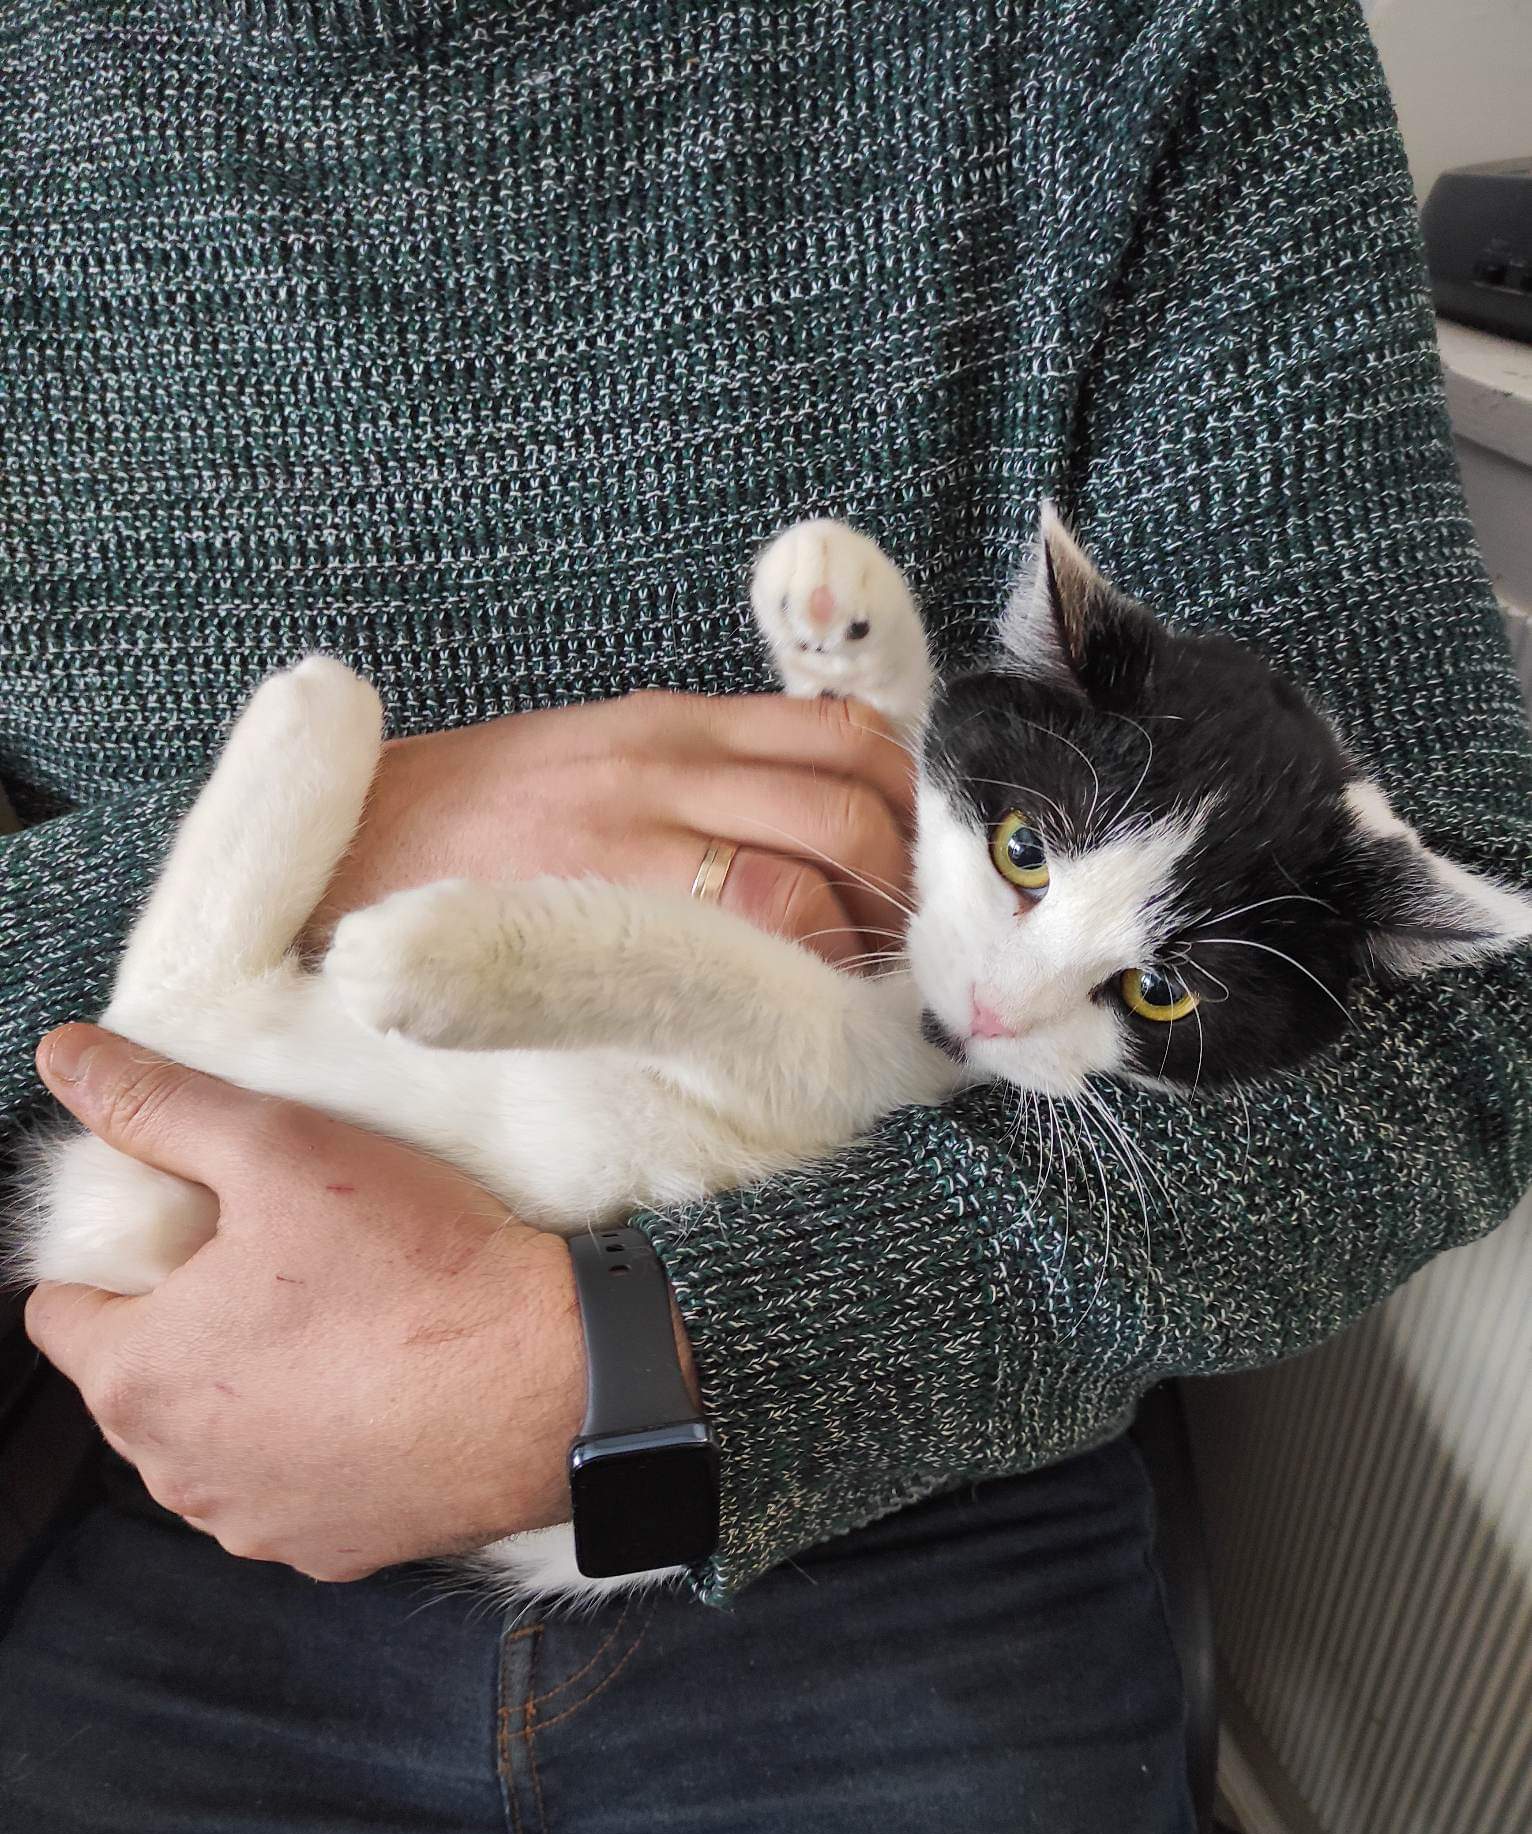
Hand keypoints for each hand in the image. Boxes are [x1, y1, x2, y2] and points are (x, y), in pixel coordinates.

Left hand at [22, 1024, 672, 1578]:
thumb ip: (159, 1105)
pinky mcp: (334, 1552)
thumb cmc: (415, 1269)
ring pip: (216, 1440)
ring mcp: (256, 1523)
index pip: (62, 1310)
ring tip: (336, 1325)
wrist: (558, 1382)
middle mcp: (177, 1473)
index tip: (195, 1223)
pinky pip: (295, 1485)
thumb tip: (68, 1058)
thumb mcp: (278, 1150)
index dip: (120, 1253)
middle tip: (278, 1260)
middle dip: (186, 1321)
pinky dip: (319, 1445)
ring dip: (249, 1393)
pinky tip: (378, 1391)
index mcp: (137, 1378)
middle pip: (141, 1377)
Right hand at [313, 690, 914, 968]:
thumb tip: (809, 828)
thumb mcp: (587, 760)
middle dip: (905, 885)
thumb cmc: (467, 825)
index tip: (914, 866)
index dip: (907, 804)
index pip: (842, 736)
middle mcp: (667, 765)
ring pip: (816, 872)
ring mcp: (637, 837)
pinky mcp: (605, 908)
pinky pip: (752, 933)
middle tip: (903, 948)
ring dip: (867, 937)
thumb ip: (695, 780)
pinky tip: (803, 1009)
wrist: (342, 856)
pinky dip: (804, 971)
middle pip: (853, 806)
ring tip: (861, 988)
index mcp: (669, 723)